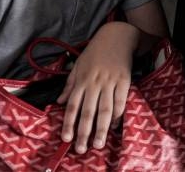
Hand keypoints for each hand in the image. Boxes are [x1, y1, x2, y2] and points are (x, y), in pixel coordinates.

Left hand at [57, 22, 136, 153]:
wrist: (117, 36)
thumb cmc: (95, 51)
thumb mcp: (78, 65)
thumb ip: (69, 85)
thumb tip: (59, 102)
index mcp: (81, 80)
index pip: (73, 106)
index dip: (69, 123)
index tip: (67, 139)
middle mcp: (94, 82)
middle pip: (88, 112)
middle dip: (84, 132)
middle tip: (82, 149)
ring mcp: (110, 82)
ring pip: (104, 109)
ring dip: (101, 128)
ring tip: (98, 143)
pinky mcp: (124, 80)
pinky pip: (120, 101)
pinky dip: (118, 114)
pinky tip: (114, 126)